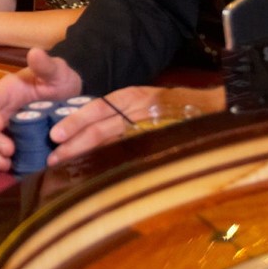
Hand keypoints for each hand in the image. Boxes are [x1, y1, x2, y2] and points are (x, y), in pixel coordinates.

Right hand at [0, 47, 81, 171]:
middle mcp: (0, 110)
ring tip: (6, 164)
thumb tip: (34, 52)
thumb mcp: (57, 72)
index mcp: (5, 91)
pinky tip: (10, 168)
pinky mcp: (11, 141)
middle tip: (9, 150)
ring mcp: (4, 127)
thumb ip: (46, 65)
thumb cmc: (60, 80)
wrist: (72, 98)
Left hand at [48, 85, 225, 164]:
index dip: (76, 120)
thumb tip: (97, 137)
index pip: (98, 107)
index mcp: (132, 97)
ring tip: (64, 163)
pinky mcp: (158, 137)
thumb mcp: (149, 103)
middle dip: (73, 140)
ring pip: (111, 137)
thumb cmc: (180, 108)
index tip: (56, 135)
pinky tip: (96, 171)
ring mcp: (148, 124)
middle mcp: (138, 108)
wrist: (215, 108)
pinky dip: (112, 160)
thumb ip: (126, 116)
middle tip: (52, 156)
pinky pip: (131, 150)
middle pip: (99, 124)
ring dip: (85, 151)